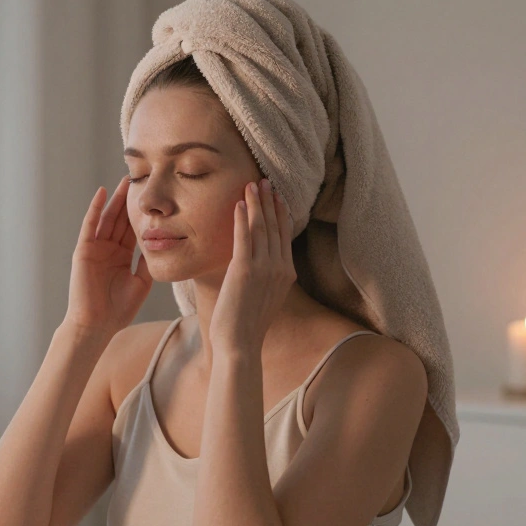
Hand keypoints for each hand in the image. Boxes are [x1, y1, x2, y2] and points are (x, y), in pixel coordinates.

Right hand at [64, 176, 153, 336]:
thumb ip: (148, 263)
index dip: (142, 213)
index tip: (153, 197)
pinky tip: (102, 193)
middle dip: (130, 200)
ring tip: (125, 181)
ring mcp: (95, 248)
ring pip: (107, 218)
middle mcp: (108, 249)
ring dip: (115, 199)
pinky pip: (90, 226)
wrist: (97, 325)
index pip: (133, 229)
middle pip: (121, 219)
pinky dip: (95, 209)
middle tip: (141, 179)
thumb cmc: (118, 310)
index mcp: (122, 257)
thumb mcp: (141, 283)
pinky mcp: (84, 250)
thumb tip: (162, 244)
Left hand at [210, 178, 297, 353]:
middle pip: (275, 227)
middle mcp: (279, 268)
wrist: (240, 344)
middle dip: (269, 202)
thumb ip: (265, 277)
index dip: (280, 213)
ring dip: (256, 204)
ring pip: (261, 228)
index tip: (276, 196)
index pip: (284, 236)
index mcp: (287, 273)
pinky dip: (241, 219)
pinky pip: (244, 238)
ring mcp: (264, 269)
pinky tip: (238, 204)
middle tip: (264, 181)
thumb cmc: (247, 325)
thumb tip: (254, 263)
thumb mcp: (265, 296)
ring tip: (251, 185)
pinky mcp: (245, 271)